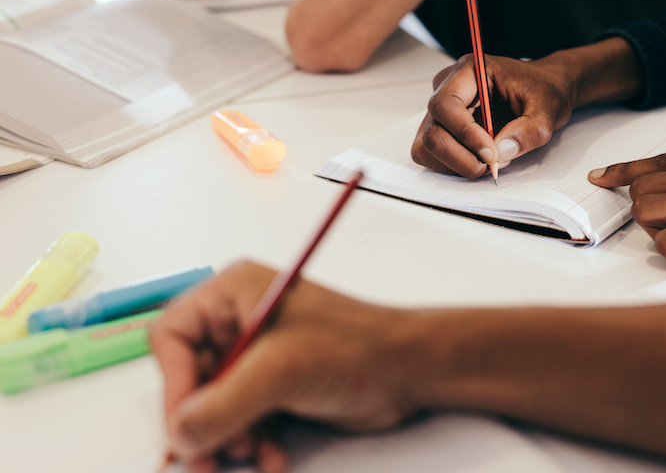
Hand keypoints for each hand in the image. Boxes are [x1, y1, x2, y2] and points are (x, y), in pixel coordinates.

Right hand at [149, 261, 415, 472]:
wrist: (409, 370)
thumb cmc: (359, 347)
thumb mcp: (282, 371)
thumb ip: (223, 404)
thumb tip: (180, 433)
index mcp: (234, 292)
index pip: (173, 337)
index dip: (174, 385)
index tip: (186, 426)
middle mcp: (240, 319)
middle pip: (191, 377)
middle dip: (201, 421)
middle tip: (205, 461)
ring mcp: (259, 353)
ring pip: (215, 404)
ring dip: (228, 437)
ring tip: (249, 454)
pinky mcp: (275, 382)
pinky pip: (242, 417)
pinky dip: (253, 442)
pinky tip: (272, 457)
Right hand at [411, 38, 642, 177]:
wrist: (542, 91)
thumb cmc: (542, 90)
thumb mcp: (548, 107)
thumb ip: (530, 129)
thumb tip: (503, 151)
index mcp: (469, 71)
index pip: (446, 104)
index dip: (464, 133)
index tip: (490, 152)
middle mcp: (447, 88)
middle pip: (432, 131)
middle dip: (461, 156)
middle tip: (493, 164)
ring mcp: (440, 111)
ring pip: (428, 147)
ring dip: (457, 163)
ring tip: (489, 161)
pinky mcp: (441, 130)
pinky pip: (432, 156)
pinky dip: (454, 166)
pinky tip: (479, 160)